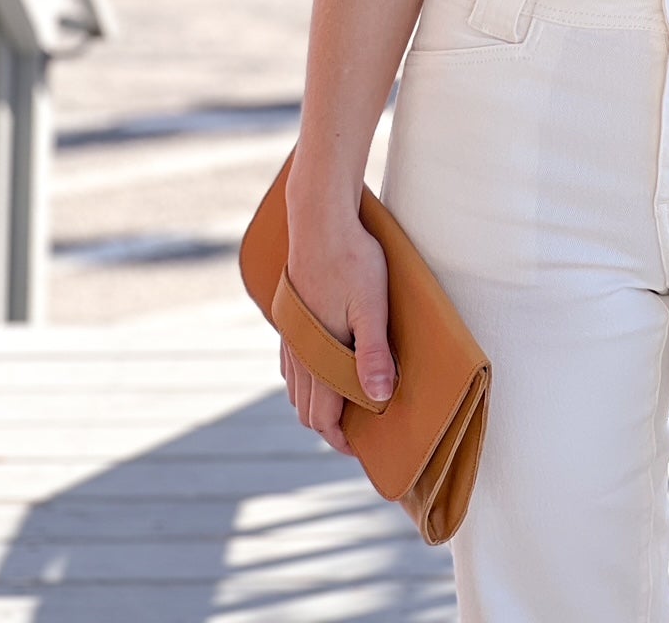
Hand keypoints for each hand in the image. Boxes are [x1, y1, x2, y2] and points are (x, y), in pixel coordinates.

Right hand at [280, 213, 396, 456]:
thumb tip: (379, 398)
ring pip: (297, 388)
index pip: (324, 418)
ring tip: (345, 402)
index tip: (361, 448)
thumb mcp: (372, 306)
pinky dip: (305, 379)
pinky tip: (322, 368)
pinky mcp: (289, 318)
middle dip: (330, 426)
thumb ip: (373, 353)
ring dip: (316, 403)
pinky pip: (292, 363)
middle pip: (307, 409)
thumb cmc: (352, 260)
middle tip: (358, 429)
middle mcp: (299, 353)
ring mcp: (291, 336)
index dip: (341, 439)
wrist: (319, 221)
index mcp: (319, 357)